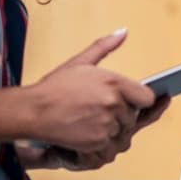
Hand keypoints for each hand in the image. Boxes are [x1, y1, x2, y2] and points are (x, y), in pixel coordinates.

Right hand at [28, 30, 157, 157]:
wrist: (33, 111)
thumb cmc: (53, 89)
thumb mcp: (79, 62)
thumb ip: (104, 46)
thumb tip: (122, 32)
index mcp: (115, 83)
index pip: (147, 98)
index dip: (141, 101)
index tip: (135, 103)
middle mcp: (114, 103)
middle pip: (133, 117)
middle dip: (119, 116)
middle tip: (96, 111)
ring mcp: (107, 124)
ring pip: (122, 133)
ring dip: (110, 131)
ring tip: (90, 122)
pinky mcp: (98, 142)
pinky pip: (110, 147)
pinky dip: (100, 144)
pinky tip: (87, 134)